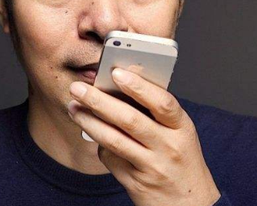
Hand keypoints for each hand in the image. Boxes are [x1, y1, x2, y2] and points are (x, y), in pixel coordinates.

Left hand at [68, 68, 220, 205]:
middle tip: (78, 88)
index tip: (116, 72)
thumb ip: (156, 113)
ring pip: (114, 140)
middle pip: (130, 119)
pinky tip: (92, 134)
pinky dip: (99, 145)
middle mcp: (169, 147)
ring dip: (89, 122)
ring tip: (74, 107)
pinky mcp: (137, 184)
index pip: (162, 102)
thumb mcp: (179, 134)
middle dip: (99, 101)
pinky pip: (111, 159)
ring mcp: (153, 167)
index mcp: (182, 128)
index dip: (139, 86)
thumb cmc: (181, 161)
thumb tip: (120, 85)